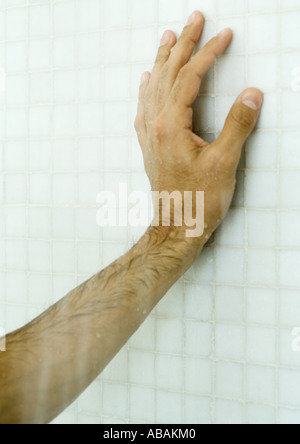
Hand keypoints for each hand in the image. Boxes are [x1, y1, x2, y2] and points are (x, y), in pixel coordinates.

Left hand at [134, 11, 262, 246]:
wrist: (176, 227)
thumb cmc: (198, 200)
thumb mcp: (224, 163)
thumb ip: (237, 125)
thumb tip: (252, 93)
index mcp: (171, 125)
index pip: (189, 77)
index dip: (208, 53)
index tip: (224, 35)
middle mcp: (156, 125)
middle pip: (168, 75)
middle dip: (182, 45)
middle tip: (193, 19)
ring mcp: (150, 135)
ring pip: (154, 88)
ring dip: (162, 60)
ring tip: (167, 38)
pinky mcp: (151, 146)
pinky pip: (144, 109)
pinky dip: (146, 90)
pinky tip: (146, 81)